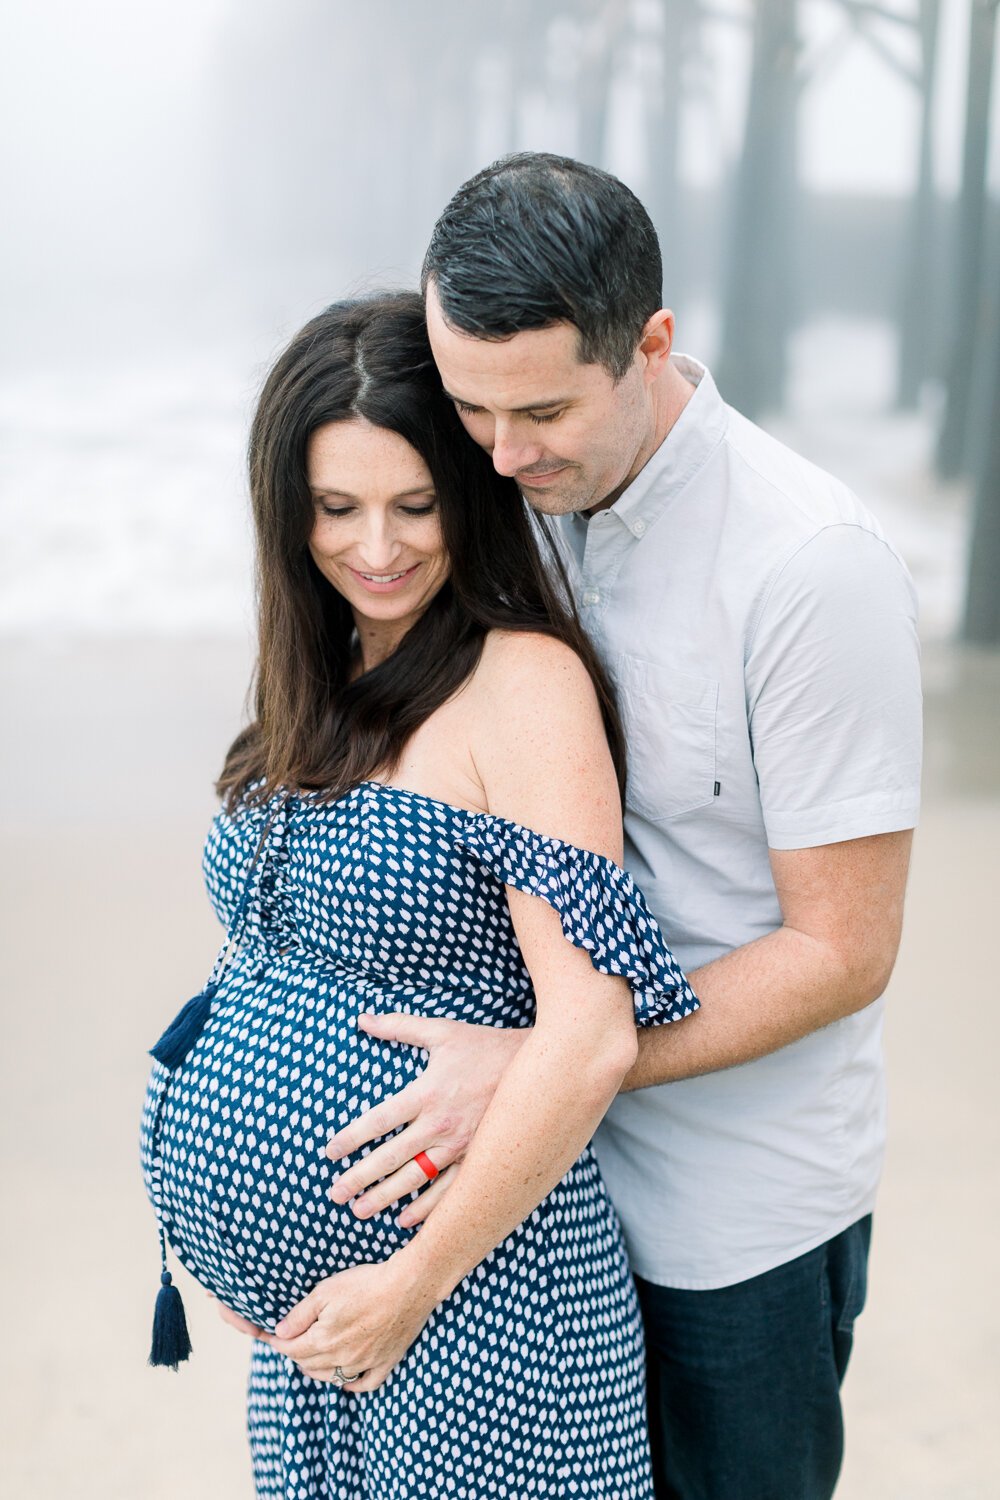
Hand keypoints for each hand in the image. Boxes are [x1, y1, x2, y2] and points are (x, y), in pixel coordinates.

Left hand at [214, 1259, 438, 1392]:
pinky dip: (351, 1384)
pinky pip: (364, 1384)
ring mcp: (365, 1364)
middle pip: (308, 1364)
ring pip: (332, 1378)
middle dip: (294, 1353)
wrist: (409, 1285)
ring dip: (316, 1370)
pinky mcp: (386, 1362)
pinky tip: (345, 1379)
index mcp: (323, 1342)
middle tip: (290, 1341)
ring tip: (309, 1359)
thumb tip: (279, 1333)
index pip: (290, 1349)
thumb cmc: (365, 1283)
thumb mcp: (324, 1291)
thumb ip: (299, 1315)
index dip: (276, 1342)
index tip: (268, 1335)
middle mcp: (341, 1359)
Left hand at [325, 1013, 527, 1224]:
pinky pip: (448, 1190)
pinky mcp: (479, 1158)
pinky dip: (426, 1209)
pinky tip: (404, 1220)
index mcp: (427, 1093)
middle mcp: (441, 1124)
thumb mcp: (441, 1032)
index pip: (379, 1120)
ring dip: (385, 1197)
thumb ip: (399, 1027)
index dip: (351, 1137)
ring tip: (359, 1212)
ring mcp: (461, 1146)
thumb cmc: (484, 1047)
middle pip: (391, 1157)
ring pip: (416, 1179)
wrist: (537, 1067)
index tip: (329, 1152)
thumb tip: (362, 1019)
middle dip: (359, 1177)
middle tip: (334, 1193)